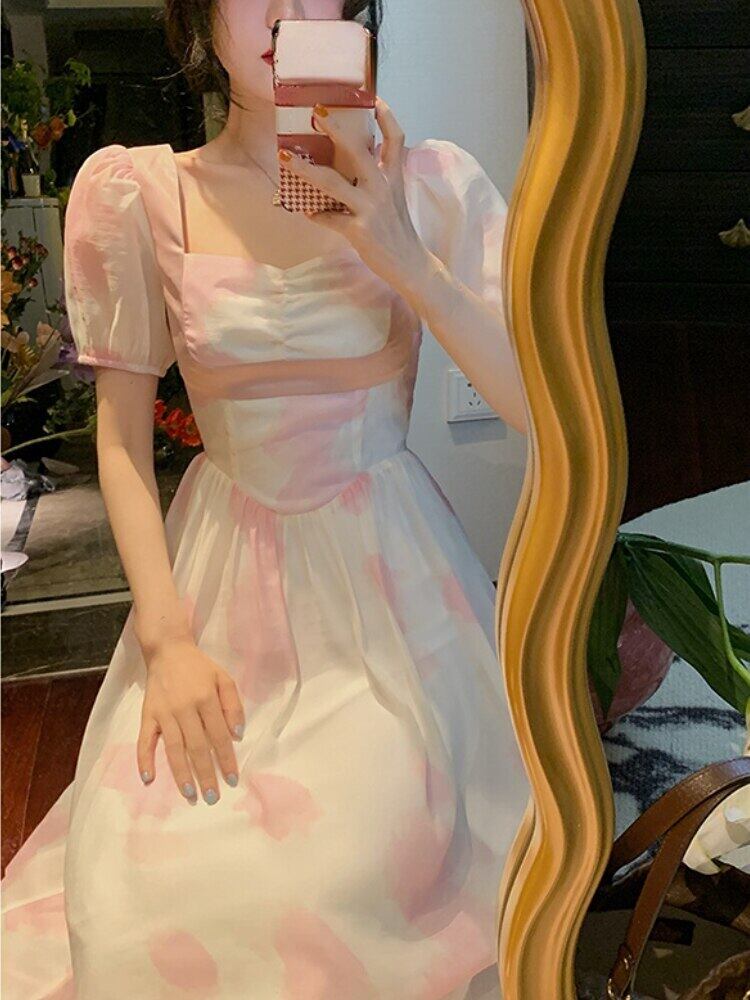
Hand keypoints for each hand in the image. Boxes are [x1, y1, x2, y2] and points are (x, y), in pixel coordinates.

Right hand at [137, 637, 245, 804]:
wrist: (168, 650)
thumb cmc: (199, 667)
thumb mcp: (224, 678)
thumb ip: (233, 705)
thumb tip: (237, 735)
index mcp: (206, 698)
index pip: (219, 736)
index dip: (226, 759)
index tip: (231, 780)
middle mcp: (185, 708)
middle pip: (197, 747)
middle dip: (205, 774)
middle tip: (212, 797)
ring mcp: (164, 713)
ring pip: (173, 748)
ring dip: (180, 773)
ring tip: (189, 794)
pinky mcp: (148, 714)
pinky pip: (144, 740)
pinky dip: (144, 759)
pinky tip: (148, 778)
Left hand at [277, 96, 431, 293]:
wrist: (411, 264)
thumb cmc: (399, 232)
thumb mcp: (395, 200)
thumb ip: (379, 180)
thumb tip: (356, 165)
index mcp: (393, 178)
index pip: (395, 139)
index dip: (386, 117)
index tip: (373, 98)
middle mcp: (383, 188)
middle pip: (358, 151)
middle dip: (336, 130)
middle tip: (317, 111)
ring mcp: (370, 208)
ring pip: (333, 183)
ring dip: (306, 170)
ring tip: (286, 157)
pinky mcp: (359, 230)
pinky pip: (330, 218)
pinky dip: (317, 215)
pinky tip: (306, 211)